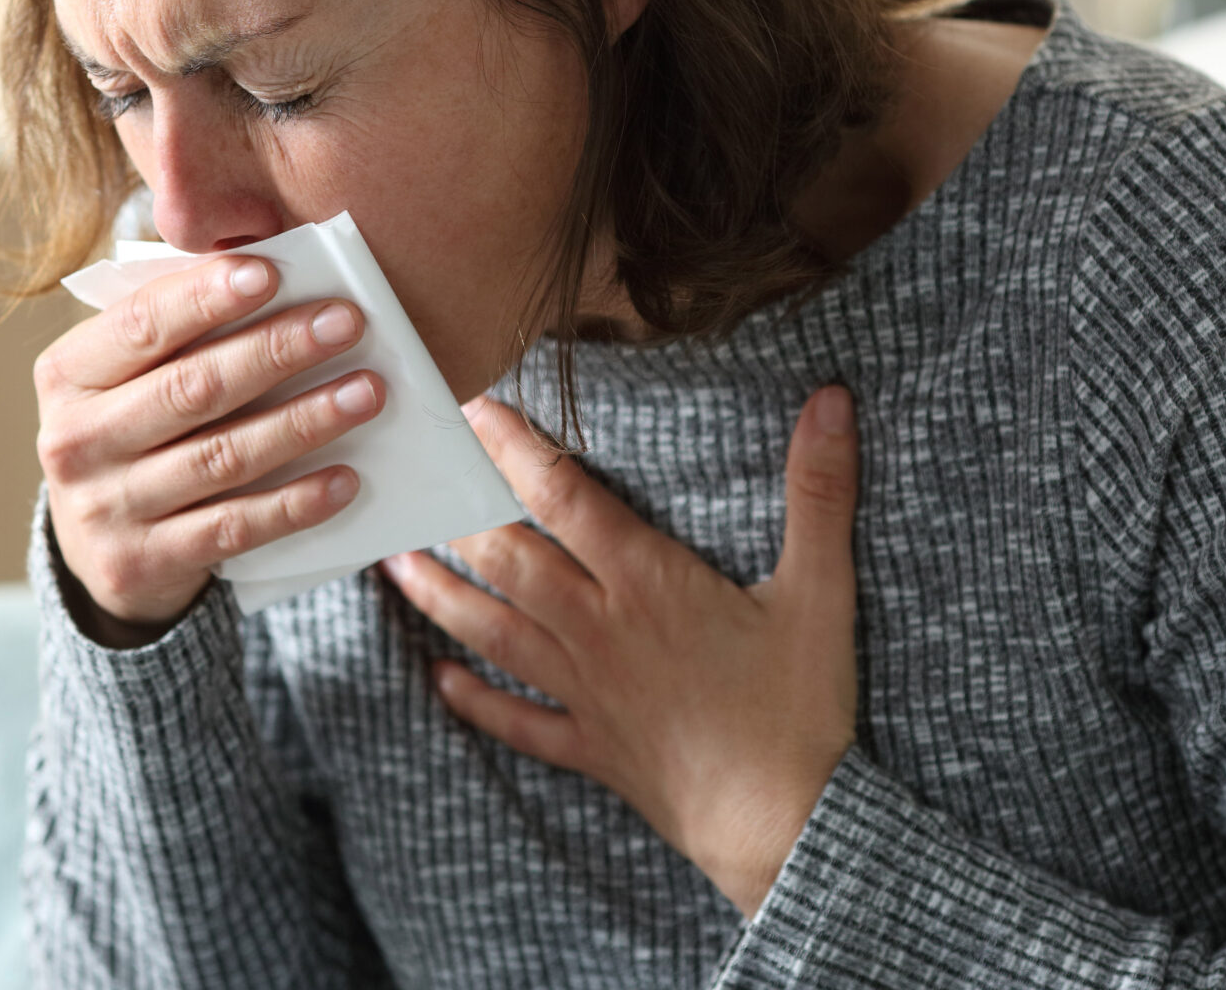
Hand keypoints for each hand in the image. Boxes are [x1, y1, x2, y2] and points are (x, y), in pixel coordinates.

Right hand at [36, 255, 382, 643]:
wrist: (93, 546)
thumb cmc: (130, 428)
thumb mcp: (125, 375)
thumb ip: (176, 327)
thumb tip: (267, 272)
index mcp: (67, 375)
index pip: (140, 324)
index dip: (204, 297)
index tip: (270, 272)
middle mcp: (74, 441)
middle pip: (191, 388)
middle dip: (276, 350)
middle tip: (346, 322)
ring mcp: (105, 508)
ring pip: (221, 457)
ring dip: (303, 421)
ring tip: (365, 393)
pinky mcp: (141, 563)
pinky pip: (233, 527)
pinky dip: (294, 502)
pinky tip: (344, 478)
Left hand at [383, 386, 860, 917]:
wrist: (785, 826)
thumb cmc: (801, 708)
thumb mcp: (821, 591)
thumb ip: (819, 491)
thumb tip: (831, 400)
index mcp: (646, 583)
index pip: (563, 497)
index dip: (514, 448)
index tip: (473, 409)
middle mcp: (598, 629)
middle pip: (507, 559)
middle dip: (458, 512)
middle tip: (415, 476)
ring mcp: (585, 690)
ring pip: (492, 632)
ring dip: (439, 595)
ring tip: (394, 563)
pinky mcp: (589, 745)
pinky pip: (517, 720)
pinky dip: (475, 699)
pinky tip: (439, 678)